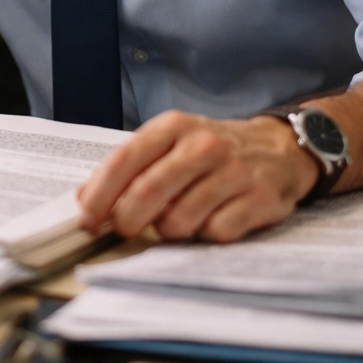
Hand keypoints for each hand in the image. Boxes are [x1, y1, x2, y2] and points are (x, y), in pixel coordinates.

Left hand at [76, 111, 320, 242]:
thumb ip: (129, 167)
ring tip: (177, 220)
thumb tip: (83, 199)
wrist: (280, 148)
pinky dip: (206, 235)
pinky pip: (216, 232)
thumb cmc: (212, 151)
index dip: (100, 194)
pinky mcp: (259, 199)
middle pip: (148, 192)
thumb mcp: (169, 144)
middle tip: (125, 230)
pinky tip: (211, 221)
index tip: (86, 220)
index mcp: (172, 128)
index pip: (124, 160)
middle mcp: (203, 146)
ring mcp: (233, 172)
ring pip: (180, 219)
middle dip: (128, 220)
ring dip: (170, 230)